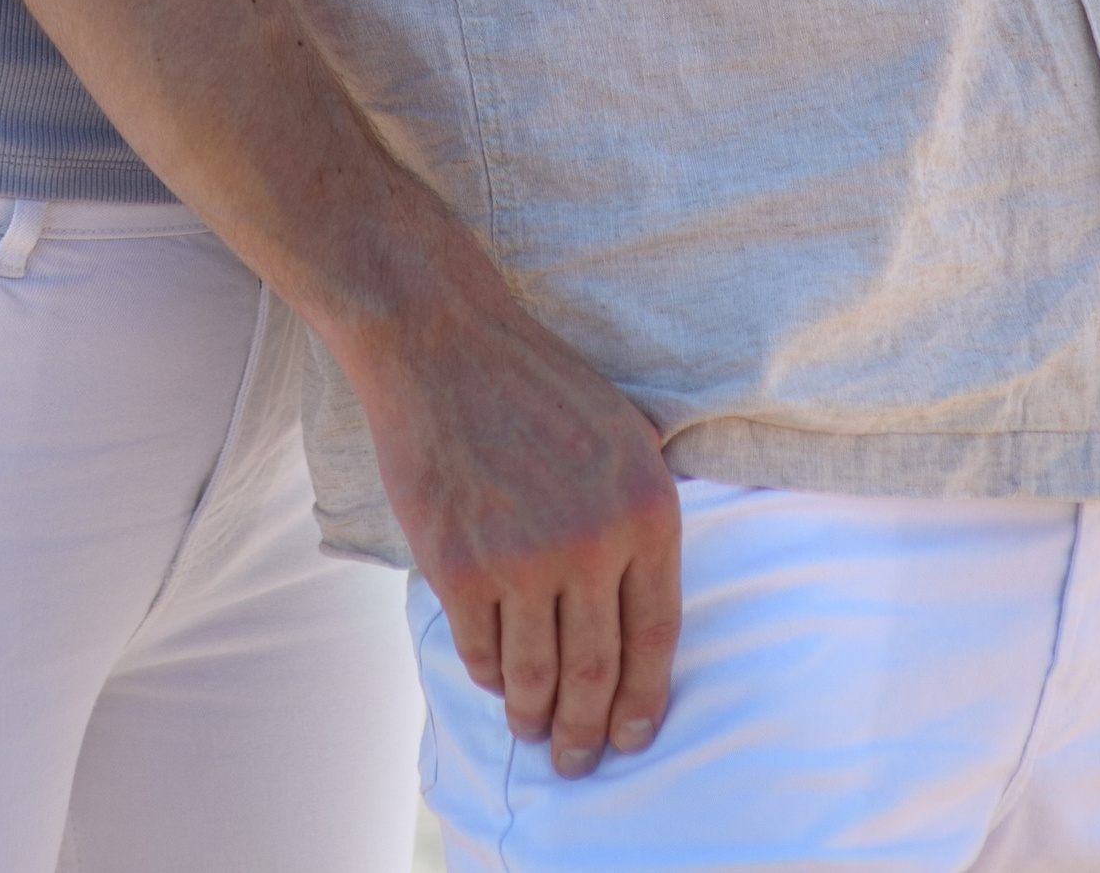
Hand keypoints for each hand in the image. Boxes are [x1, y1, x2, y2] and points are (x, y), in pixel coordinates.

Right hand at [343, 260, 682, 779]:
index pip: (658, 638)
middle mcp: (596, 542)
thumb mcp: (625, 433)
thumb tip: (648, 609)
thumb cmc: (534, 383)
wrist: (442, 340)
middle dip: (587, 729)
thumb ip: (643, 513)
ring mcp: (526, 559)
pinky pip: (482, 650)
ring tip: (532, 731)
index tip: (632, 735)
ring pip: (538, 674)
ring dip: (535, 716)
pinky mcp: (460, 567)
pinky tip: (493, 677)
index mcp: (649, 510)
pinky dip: (489, 674)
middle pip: (599, 671)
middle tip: (577, 759)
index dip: (645, 700)